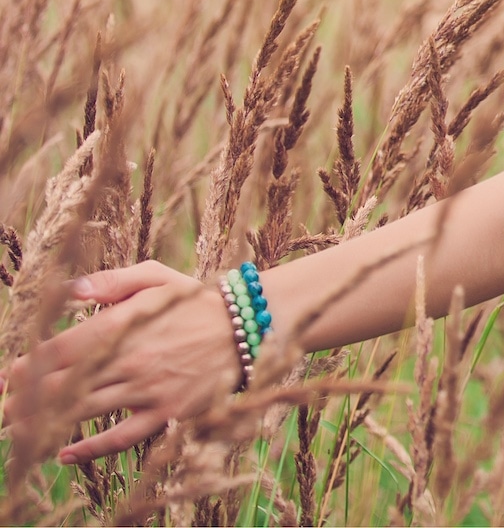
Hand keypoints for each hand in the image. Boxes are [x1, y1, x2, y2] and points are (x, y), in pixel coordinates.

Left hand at [2, 261, 238, 463]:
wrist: (249, 325)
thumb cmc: (196, 299)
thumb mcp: (158, 277)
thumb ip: (112, 281)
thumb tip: (71, 292)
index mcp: (123, 325)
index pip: (58, 351)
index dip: (24, 367)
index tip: (6, 377)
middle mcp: (129, 360)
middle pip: (60, 386)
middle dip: (22, 400)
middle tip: (1, 409)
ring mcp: (147, 389)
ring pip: (81, 412)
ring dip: (43, 425)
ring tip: (16, 432)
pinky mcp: (166, 414)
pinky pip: (119, 438)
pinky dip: (87, 450)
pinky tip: (63, 455)